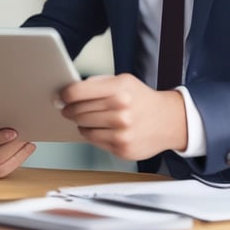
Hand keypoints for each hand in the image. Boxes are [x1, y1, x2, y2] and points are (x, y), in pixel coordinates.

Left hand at [58, 74, 187, 160]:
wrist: (168, 120)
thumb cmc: (141, 98)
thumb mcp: (123, 80)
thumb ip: (97, 83)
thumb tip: (67, 92)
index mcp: (119, 89)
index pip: (77, 92)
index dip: (64, 95)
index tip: (60, 96)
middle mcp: (121, 111)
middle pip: (77, 111)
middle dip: (69, 109)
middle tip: (67, 108)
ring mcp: (121, 132)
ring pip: (82, 127)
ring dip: (79, 122)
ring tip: (83, 117)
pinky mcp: (122, 149)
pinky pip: (93, 141)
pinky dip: (91, 134)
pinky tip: (98, 127)